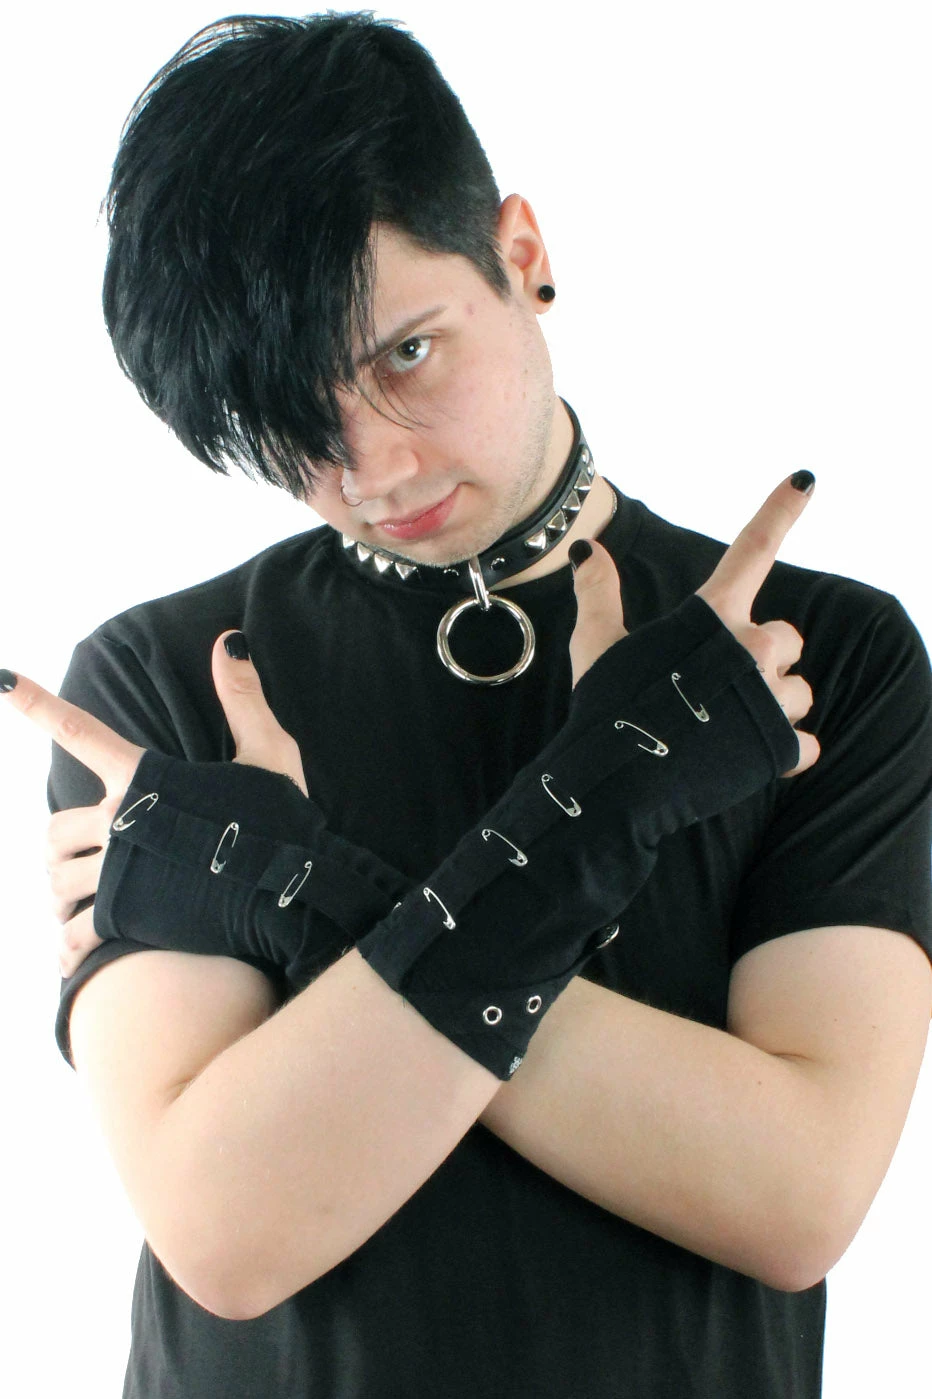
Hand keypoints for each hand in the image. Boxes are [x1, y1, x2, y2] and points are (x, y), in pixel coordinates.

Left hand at [1, 631, 307, 977]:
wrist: (294, 896)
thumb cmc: (285, 825)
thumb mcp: (270, 754)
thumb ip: (241, 699)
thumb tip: (228, 639)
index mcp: (147, 779)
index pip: (79, 731)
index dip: (36, 703)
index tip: (3, 679)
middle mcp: (122, 823)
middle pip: (54, 829)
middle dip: (64, 846)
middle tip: (87, 859)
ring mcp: (120, 873)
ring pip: (55, 881)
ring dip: (61, 894)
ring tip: (78, 903)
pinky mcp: (126, 919)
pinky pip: (73, 934)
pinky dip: (69, 946)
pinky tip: (71, 952)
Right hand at [569, 473, 819, 777]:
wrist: (618, 781)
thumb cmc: (608, 708)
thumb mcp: (596, 644)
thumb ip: (599, 593)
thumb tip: (587, 550)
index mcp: (714, 616)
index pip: (752, 548)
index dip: (779, 510)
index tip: (805, 479)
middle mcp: (753, 648)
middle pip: (786, 637)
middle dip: (764, 658)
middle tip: (721, 686)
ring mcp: (770, 698)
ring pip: (798, 691)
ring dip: (772, 705)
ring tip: (726, 726)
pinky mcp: (780, 747)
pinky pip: (805, 743)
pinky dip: (784, 751)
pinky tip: (747, 756)